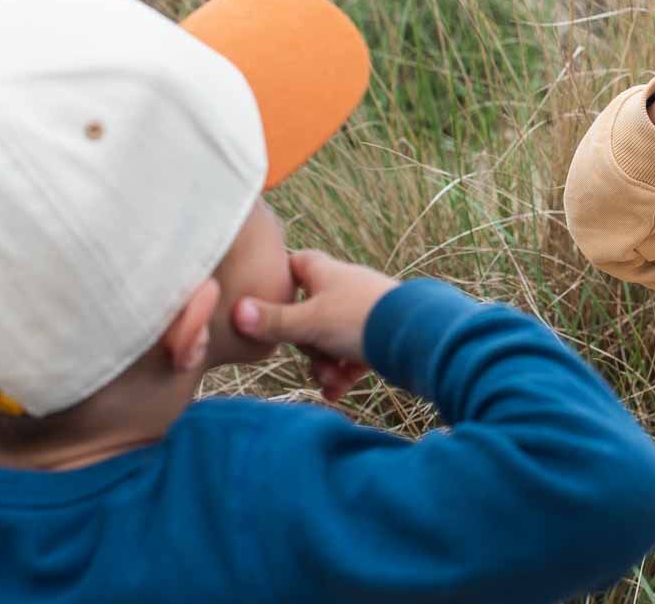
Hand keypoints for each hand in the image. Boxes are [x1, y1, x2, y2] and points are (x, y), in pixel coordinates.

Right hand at [233, 249, 398, 402]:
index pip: (296, 264)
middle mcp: (345, 289)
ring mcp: (362, 313)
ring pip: (329, 340)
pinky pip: (351, 356)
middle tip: (311, 357)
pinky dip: (343, 374)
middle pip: (308, 314)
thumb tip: (236, 312)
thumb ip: (273, 321)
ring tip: (330, 382)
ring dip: (325, 364)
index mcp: (327, 274)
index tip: (266, 300)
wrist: (419, 337)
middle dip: (305, 344)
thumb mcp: (310, 322)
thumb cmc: (361, 319)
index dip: (278, 279)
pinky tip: (338, 392)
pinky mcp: (379, 337)